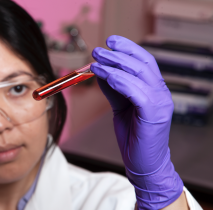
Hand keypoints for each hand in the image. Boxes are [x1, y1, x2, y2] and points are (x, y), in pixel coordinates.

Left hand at [91, 35, 182, 209]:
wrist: (144, 164)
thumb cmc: (134, 136)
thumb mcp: (120, 107)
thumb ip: (113, 89)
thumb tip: (100, 71)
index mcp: (155, 89)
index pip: (144, 61)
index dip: (128, 48)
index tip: (110, 41)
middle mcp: (161, 93)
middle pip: (141, 64)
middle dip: (118, 54)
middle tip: (98, 50)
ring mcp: (160, 103)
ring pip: (139, 75)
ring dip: (115, 65)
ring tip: (96, 61)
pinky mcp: (154, 115)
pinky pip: (137, 92)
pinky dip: (120, 82)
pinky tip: (106, 76)